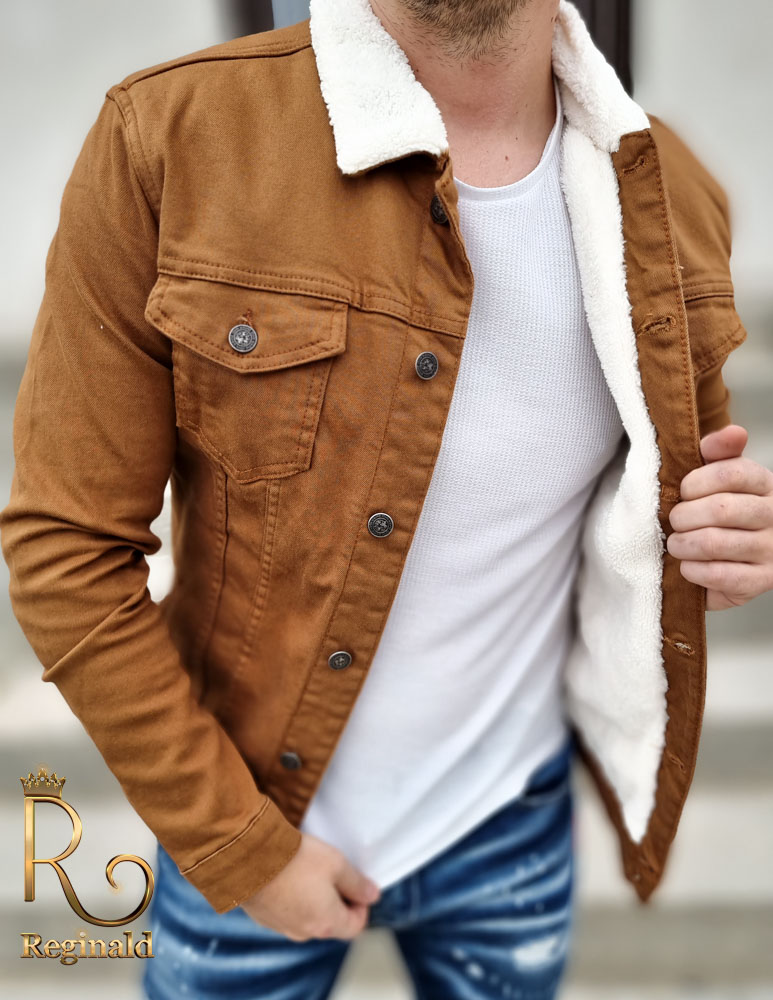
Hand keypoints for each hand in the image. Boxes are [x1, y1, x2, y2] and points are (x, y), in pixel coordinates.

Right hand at [240, 832, 381, 941]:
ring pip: (308, 916)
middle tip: (332, 872)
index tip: (355, 882)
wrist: (248, 858)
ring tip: (307, 869)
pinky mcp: (264, 917)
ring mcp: (281, 927)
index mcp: (327, 923)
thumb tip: (373, 895)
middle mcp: (304, 932)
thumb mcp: (336, 864)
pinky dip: (292, 897)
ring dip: (313, 898)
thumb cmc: (296, 860)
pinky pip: (286, 911)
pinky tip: (287, 874)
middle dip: (337, 900)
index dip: (361, 904)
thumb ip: (357, 883)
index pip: (356, 926)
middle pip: (331, 922)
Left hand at [667, 424, 772, 609]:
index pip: (731, 472)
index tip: (683, 491)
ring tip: (676, 544)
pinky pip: (721, 575)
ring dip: (683, 544)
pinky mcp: (762, 581)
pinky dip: (694, 570)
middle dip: (684, 516)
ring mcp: (772, 550)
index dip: (696, 482)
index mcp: (766, 484)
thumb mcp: (720, 477)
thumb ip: (719, 452)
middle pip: (721, 509)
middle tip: (674, 521)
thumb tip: (734, 432)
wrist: (742, 558)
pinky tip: (687, 566)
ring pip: (716, 543)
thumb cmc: (724, 512)